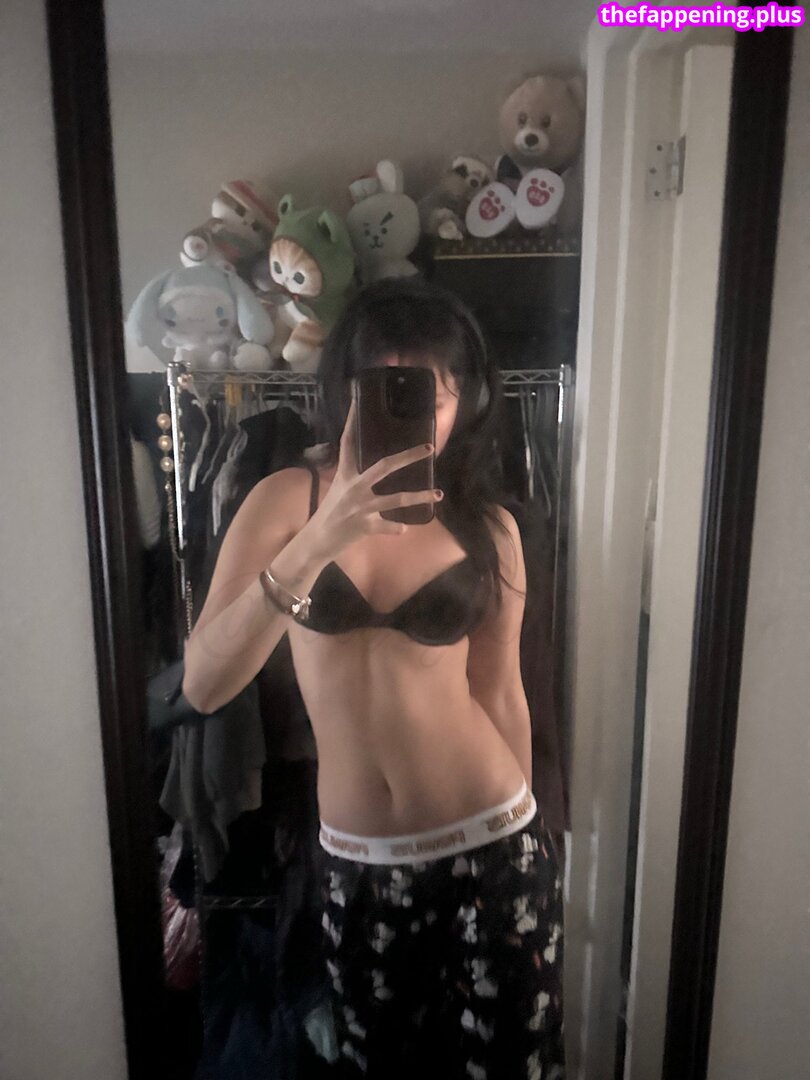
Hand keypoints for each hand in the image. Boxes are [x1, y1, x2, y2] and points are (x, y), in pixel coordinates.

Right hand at [306, 392, 441, 558]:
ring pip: (394, 499)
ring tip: (438, 494)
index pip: (348, 442)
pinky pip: (385, 526)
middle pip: (384, 466)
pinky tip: (404, 529)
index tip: (357, 400)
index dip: (351, 421)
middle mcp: (354, 487)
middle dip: (408, 457)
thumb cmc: (330, 513)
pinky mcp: (363, 526)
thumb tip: (375, 469)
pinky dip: (395, 528)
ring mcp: (359, 507)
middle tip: (429, 449)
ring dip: (418, 496)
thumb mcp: (339, 490)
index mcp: (346, 475)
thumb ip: (356, 479)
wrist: (316, 541)